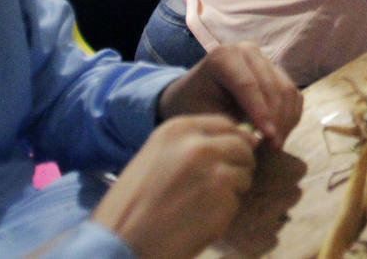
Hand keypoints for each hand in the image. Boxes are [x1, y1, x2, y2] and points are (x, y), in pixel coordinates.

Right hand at [90, 115, 257, 258]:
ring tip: (198, 205)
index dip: (231, 141)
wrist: (119, 243)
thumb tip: (247, 139)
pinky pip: (237, 201)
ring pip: (244, 174)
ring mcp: (215, 171)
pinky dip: (224, 213)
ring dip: (231, 190)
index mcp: (179, 129)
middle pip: (243, 146)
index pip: (227, 124)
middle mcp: (200, 144)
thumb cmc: (133, 205)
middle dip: (237, 164)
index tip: (226, 157)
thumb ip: (193, 144)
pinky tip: (197, 220)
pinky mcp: (224, 200)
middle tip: (214, 187)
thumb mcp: (157, 157)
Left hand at [156, 43, 300, 150]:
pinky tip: (281, 134)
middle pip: (272, 86)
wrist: (193, 96)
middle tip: (274, 147)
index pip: (248, 85)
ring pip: (287, 89)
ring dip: (286, 119)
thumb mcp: (204, 116)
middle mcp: (247, 51)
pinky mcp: (276, 70)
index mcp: (223, 57)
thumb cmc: (193, 107)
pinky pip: (293, 93)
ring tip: (276, 144)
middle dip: (276, 119)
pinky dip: (291, 115)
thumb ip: (229, 125)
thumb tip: (256, 141)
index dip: (261, 112)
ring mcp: (264, 59)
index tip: (267, 138)